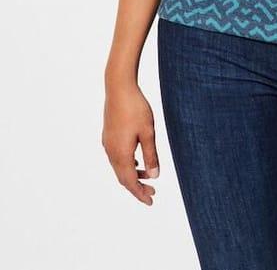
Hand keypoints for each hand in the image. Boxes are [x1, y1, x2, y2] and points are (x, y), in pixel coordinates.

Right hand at [102, 81, 159, 204]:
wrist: (118, 88)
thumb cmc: (136, 108)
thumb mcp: (148, 132)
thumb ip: (151, 155)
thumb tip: (154, 176)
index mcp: (121, 154)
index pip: (130, 182)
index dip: (139, 193)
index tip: (150, 201)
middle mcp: (111, 152)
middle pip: (123, 177)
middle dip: (137, 186)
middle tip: (152, 192)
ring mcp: (107, 143)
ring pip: (119, 167)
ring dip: (132, 174)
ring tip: (147, 176)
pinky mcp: (108, 135)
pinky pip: (116, 157)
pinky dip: (126, 164)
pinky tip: (136, 160)